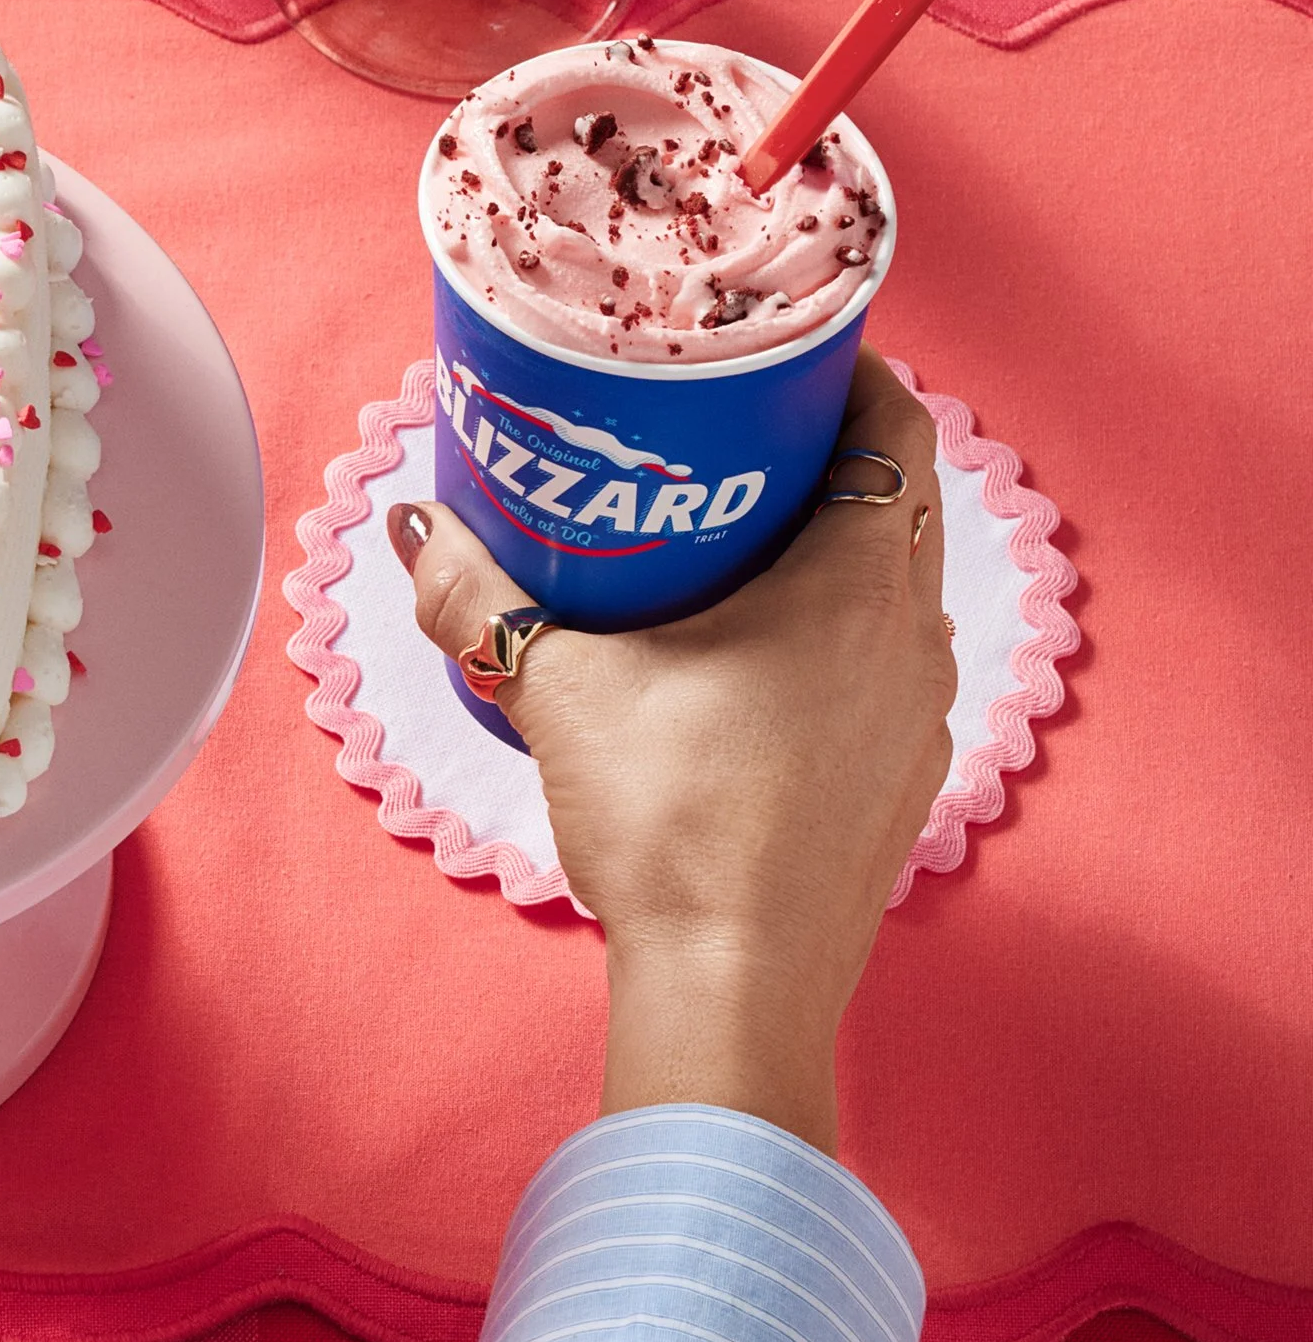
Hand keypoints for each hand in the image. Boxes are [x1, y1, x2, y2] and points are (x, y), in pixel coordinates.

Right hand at [390, 349, 955, 1154]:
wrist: (733, 990)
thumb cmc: (672, 830)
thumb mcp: (558, 693)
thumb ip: (478, 598)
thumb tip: (419, 531)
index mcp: (857, 586)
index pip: (898, 427)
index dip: (853, 370)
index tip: (788, 352)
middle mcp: (915, 640)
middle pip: (901, 500)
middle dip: (830, 453)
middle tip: (738, 432)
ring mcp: (921, 720)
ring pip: (897, 590)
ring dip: (836, 548)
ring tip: (738, 537)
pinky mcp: (903, 783)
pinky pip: (885, 669)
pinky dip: (838, 634)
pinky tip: (754, 660)